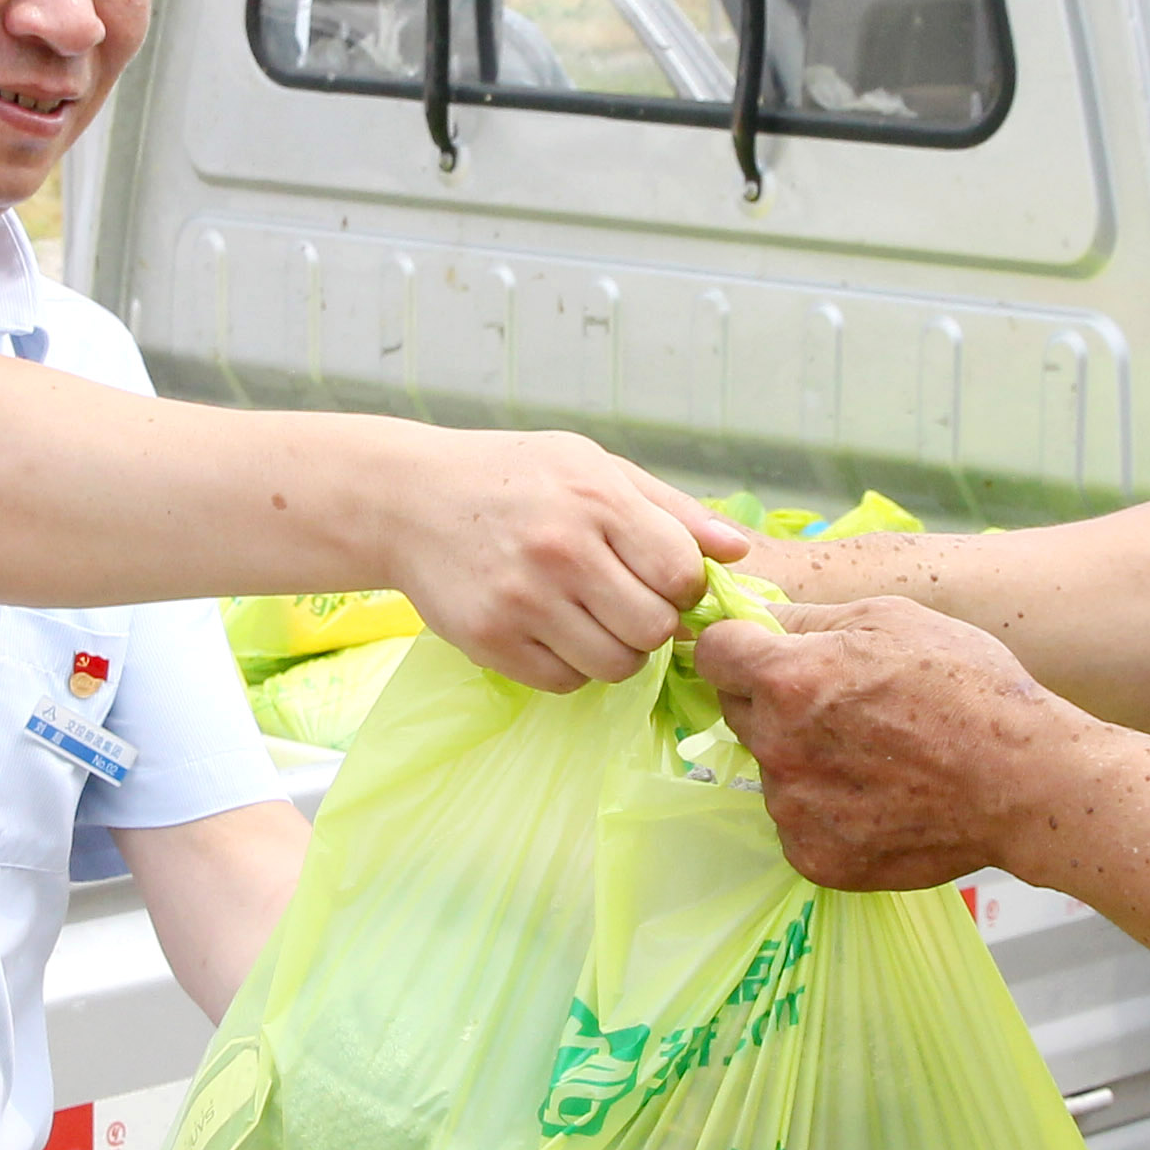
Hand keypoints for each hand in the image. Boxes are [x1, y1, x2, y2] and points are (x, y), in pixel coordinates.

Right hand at [381, 433, 753, 692]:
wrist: (409, 498)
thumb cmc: (514, 477)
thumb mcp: (595, 467)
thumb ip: (672, 510)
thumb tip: (740, 551)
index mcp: (596, 499)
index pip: (681, 573)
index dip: (683, 584)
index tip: (659, 576)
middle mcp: (561, 551)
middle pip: (654, 628)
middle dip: (651, 622)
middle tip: (624, 600)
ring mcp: (523, 600)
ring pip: (616, 665)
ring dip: (616, 650)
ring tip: (590, 617)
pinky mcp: (491, 640)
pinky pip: (566, 682)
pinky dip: (570, 666)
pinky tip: (551, 630)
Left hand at [692, 596, 1096, 892]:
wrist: (1023, 782)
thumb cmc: (967, 687)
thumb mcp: (892, 619)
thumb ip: (810, 619)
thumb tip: (757, 614)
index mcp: (787, 679)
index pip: (715, 653)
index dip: (740, 645)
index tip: (763, 650)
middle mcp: (776, 747)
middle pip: (739, 711)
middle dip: (773, 700)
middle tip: (841, 704)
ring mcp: (792, 809)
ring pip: (772, 769)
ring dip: (803, 757)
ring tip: (874, 755)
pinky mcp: (814, 857)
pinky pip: (798, 821)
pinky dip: (826, 810)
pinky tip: (878, 798)